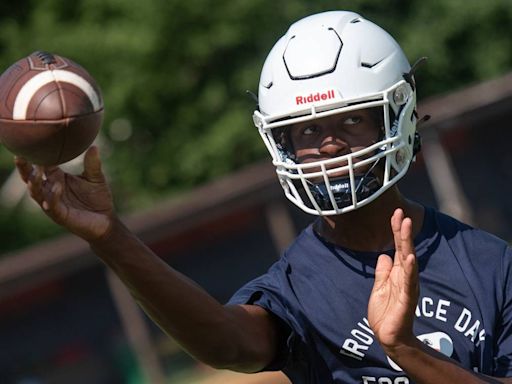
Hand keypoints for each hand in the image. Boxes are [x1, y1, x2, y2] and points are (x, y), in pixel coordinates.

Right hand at [15, 146, 114, 241]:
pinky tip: (56, 186)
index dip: (35, 156)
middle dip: (24, 169)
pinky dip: (53, 196)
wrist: (106, 220)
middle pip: (31, 178)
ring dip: (34, 183)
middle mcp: (51, 189)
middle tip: (20, 156)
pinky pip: (52, 205)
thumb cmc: (98, 198)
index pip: (42, 165)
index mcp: (57, 177)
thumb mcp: (96, 178)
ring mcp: (53, 203)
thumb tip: (94, 146)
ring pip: (37, 192)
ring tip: (35, 172)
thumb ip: (92, 164)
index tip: (31, 143)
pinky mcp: (60, 215)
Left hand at [368, 208, 418, 350]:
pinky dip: (410, 269)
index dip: (396, 231)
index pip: (398, 247)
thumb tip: (384, 255)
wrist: (388, 336)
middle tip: (402, 213)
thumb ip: (383, 271)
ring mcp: (407, 286)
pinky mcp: (406, 298)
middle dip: (402, 231)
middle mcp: (405, 276)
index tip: (395, 213)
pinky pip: (409, 282)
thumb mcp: (379, 287)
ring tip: (406, 226)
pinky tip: (411, 258)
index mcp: (398, 272)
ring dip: (407, 243)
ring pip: (408, 260)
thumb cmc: (385, 313)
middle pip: (405, 249)